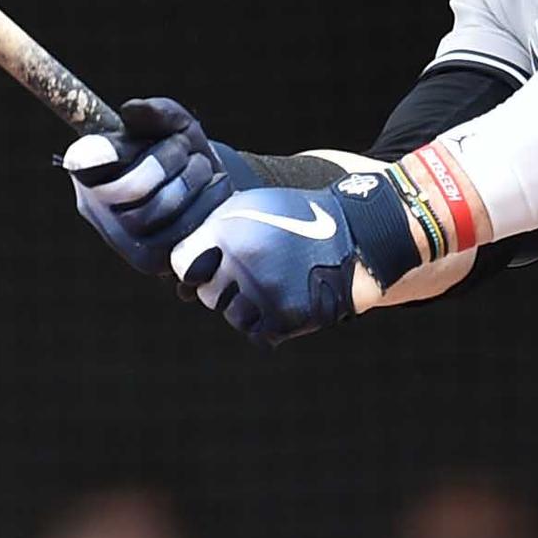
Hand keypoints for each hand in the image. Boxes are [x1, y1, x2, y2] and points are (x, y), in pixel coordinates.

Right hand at [62, 97, 280, 277]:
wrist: (212, 191)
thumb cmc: (185, 154)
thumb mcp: (176, 127)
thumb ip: (158, 113)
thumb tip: (130, 110)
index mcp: (89, 169)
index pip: (88, 161)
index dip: (107, 150)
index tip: (130, 128)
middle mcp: (95, 207)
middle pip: (130, 189)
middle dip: (169, 164)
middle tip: (190, 152)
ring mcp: (120, 238)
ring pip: (153, 216)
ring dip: (191, 185)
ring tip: (205, 170)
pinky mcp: (149, 261)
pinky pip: (175, 240)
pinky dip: (204, 209)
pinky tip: (217, 191)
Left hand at [169, 173, 418, 344]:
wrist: (357, 234)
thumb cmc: (299, 216)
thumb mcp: (251, 204)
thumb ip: (213, 227)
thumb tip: (179, 258)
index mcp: (230, 234)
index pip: (183, 268)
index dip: (195, 266)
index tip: (210, 263)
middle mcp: (243, 266)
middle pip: (208, 295)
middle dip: (224, 286)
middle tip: (255, 270)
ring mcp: (265, 295)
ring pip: (234, 316)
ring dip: (248, 306)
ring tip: (275, 283)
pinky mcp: (287, 319)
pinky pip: (261, 333)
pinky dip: (271, 321)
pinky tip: (288, 298)